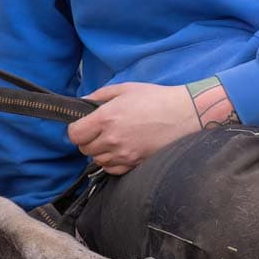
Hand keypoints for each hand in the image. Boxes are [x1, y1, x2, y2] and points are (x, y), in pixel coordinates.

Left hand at [67, 82, 198, 174]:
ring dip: (99, 152)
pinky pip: (112, 169)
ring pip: (97, 160)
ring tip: (112, 140)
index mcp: (106, 118)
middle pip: (84, 149)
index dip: (76, 129)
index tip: (83, 125)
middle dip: (87, 140)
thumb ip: (99, 95)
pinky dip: (111, 162)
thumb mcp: (125, 89)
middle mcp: (112, 139)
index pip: (75, 134)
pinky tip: (120, 150)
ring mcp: (124, 154)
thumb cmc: (156, 98)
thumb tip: (82, 102)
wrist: (184, 114)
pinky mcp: (135, 164)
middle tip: (98, 131)